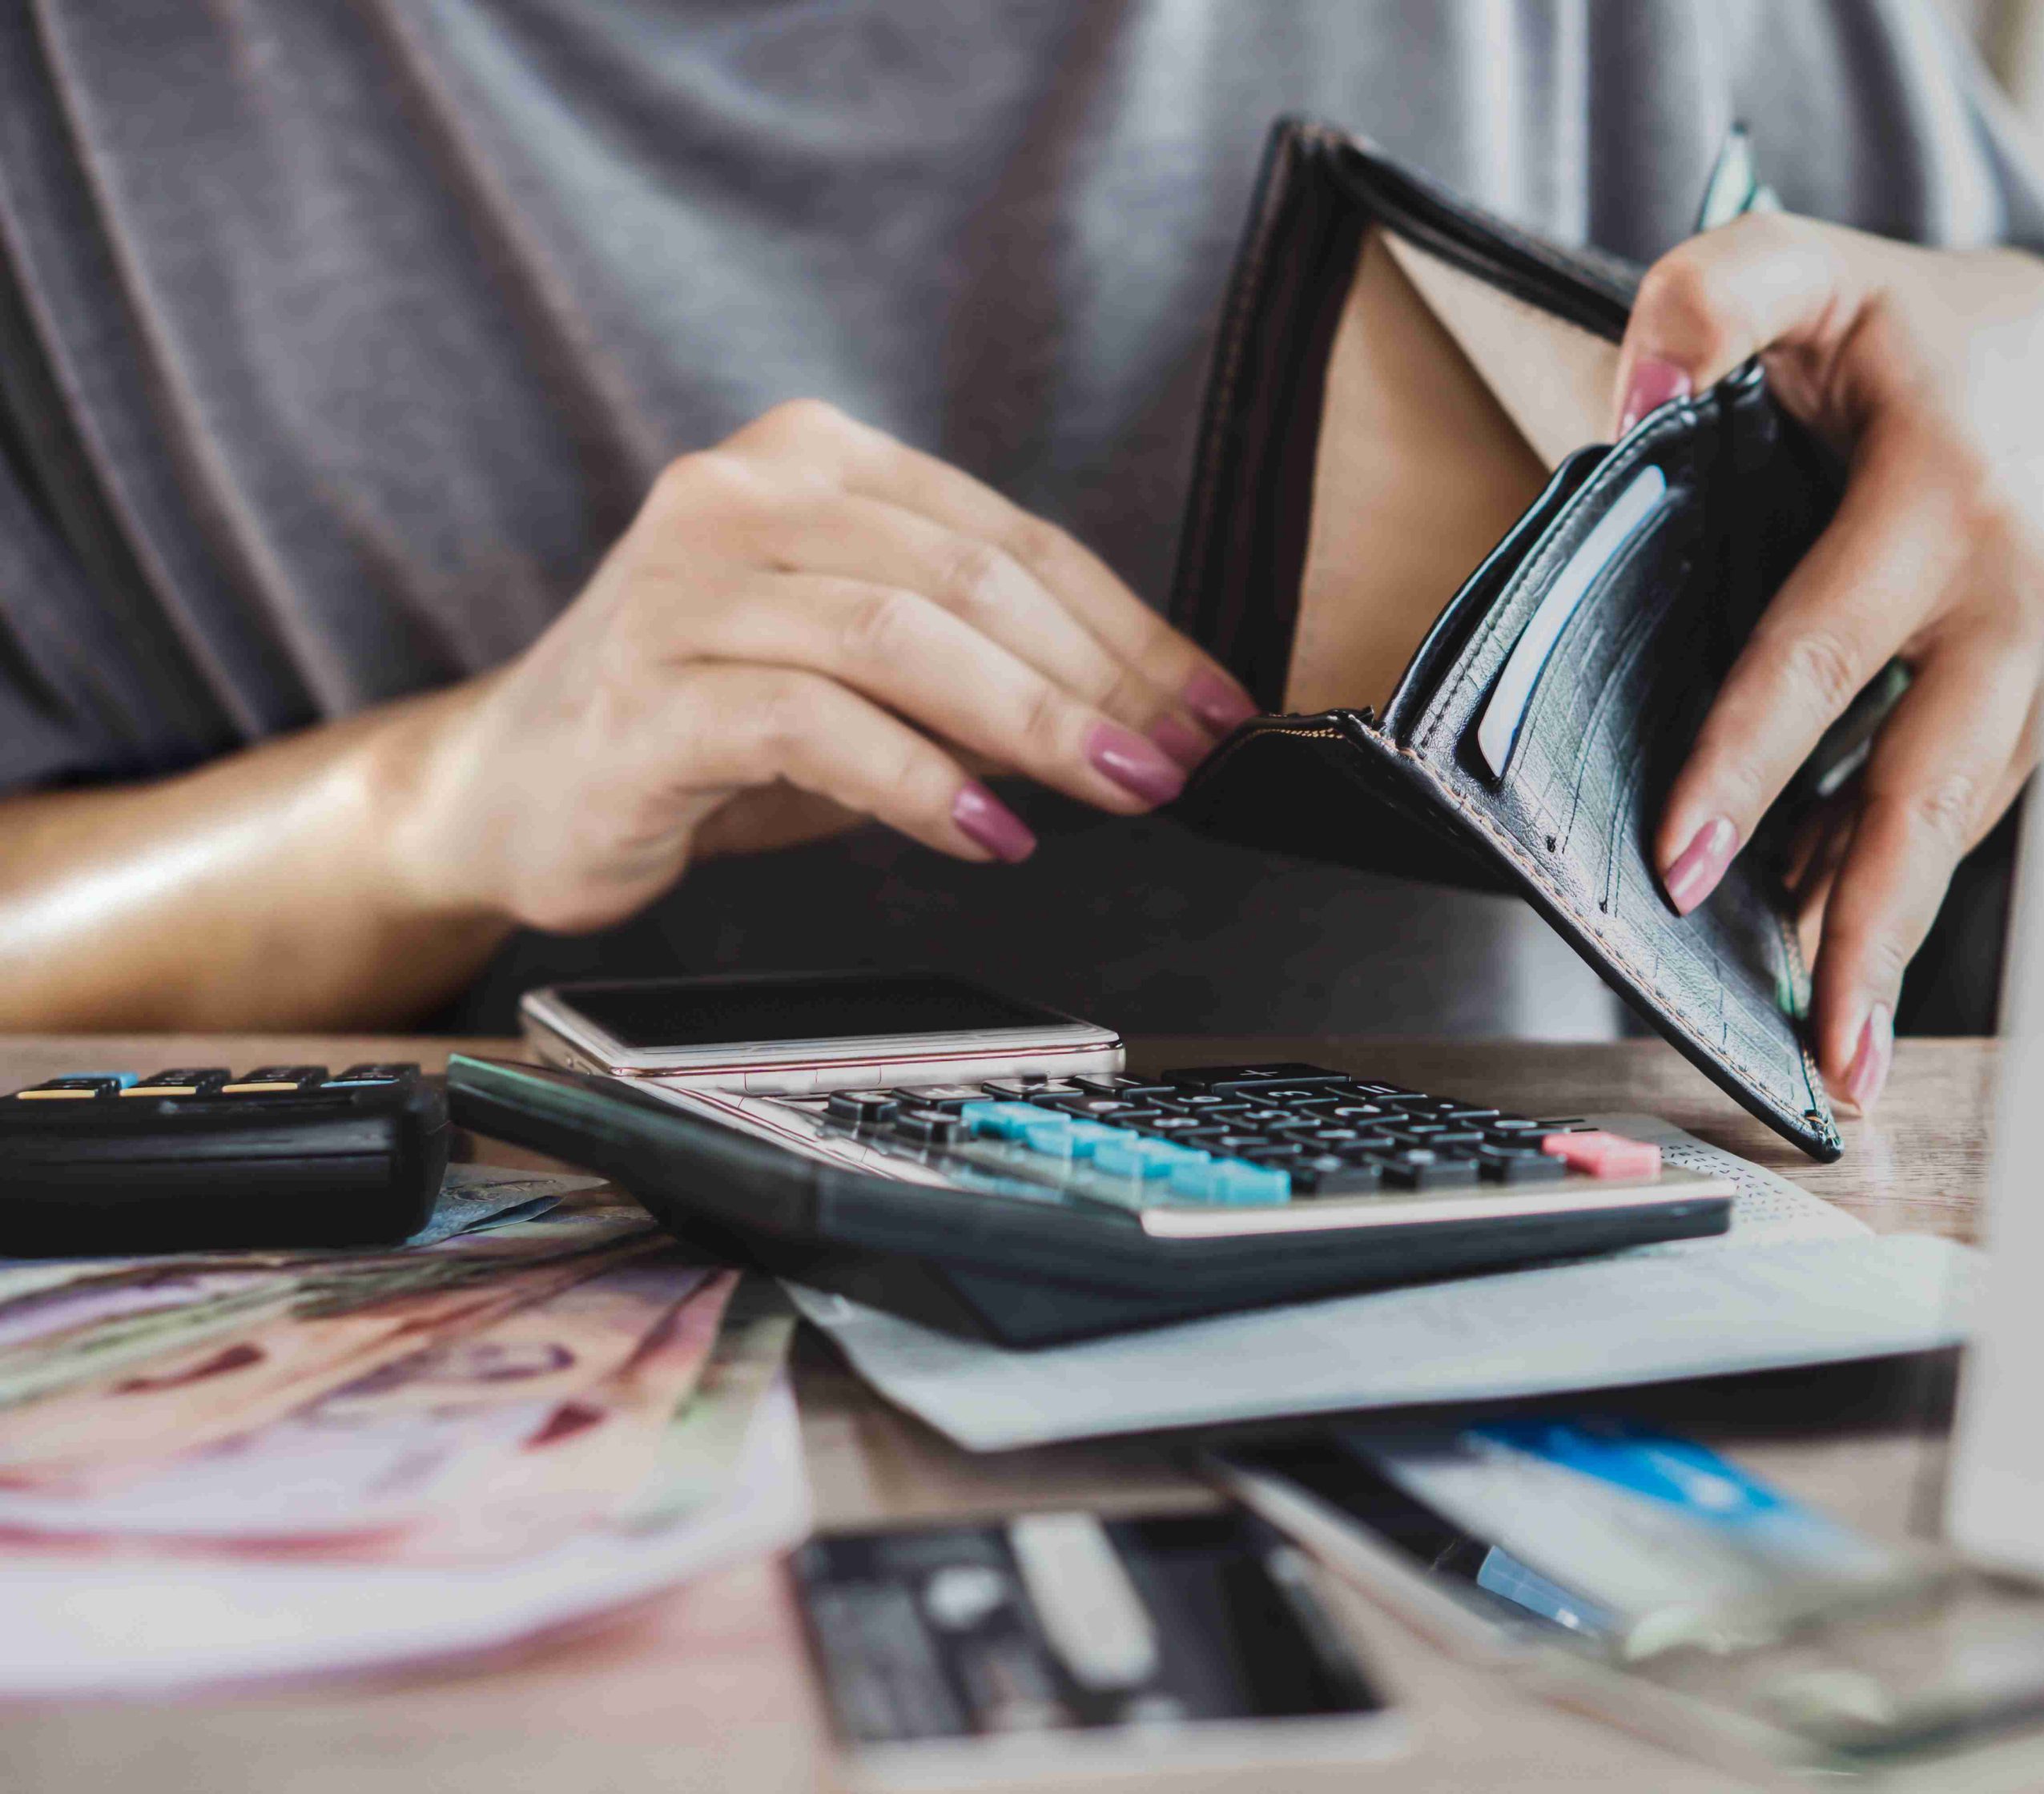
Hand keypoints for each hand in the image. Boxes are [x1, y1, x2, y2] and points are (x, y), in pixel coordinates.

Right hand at [394, 399, 1258, 933]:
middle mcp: (739, 498)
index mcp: (809, 461)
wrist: (513, 787)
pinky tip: (986, 832)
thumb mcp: (860, 673)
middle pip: (968, 575)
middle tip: (1176, 759)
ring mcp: (682, 589)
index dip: (1128, 626)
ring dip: (1031, 721)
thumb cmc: (708, 726)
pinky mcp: (647, 695)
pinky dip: (918, 782)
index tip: (1209, 706)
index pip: (1008, 536)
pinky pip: (811, 722)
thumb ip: (976, 665)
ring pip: (898, 634)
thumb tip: (1140, 716)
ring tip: (1112, 788)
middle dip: (1099, 676)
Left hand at [1614, 215, 2043, 1111]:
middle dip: (1873, 928)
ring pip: (1955, 818)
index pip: (1824, 651)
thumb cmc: (1908, 325)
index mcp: (1950, 497)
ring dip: (1885, 925)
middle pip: (1931, 788)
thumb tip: (1627, 399)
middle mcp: (2021, 597)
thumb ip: (1710, 298)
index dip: (1748, 761)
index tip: (1684, 862)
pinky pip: (1964, 803)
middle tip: (1825, 1057)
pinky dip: (1897, 869)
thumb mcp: (1804, 265)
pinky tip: (1830, 933)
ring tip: (1824, 1041)